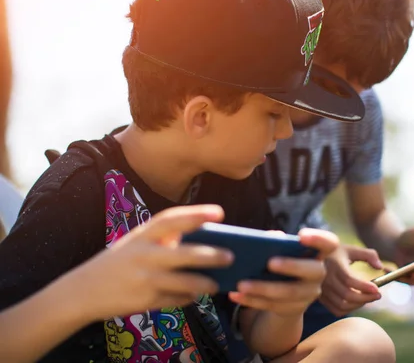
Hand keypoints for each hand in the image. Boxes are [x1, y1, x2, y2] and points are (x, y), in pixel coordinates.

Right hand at [66, 205, 233, 320]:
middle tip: (231, 256)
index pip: (172, 220)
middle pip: (186, 254)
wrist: (82, 291)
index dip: (196, 214)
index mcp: (141, 236)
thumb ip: (161, 239)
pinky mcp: (145, 301)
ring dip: (205, 283)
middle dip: (211, 256)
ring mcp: (145, 279)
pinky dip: (188, 298)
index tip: (219, 213)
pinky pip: (176, 299)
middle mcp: (144, 255)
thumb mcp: (134, 243)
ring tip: (217, 284)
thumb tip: (200, 239)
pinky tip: (194, 296)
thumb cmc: (118, 262)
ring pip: (186, 282)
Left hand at [228, 228, 338, 316]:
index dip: (319, 239)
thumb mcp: (280, 251)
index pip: (329, 244)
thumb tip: (272, 236)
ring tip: (241, 283)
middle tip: (269, 262)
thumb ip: (277, 242)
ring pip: (288, 293)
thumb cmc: (282, 262)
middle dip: (291, 266)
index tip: (301, 235)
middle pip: (313, 271)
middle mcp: (318, 275)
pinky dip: (252, 300)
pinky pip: (272, 306)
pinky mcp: (293, 309)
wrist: (285, 294)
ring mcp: (308, 295)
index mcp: (317, 254)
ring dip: (263, 288)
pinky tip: (236, 295)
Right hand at [319, 245, 382, 316]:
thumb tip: (380, 267)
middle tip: (378, 295)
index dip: (364, 286)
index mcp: (334, 264)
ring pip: (342, 305)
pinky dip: (349, 310)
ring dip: (359, 305)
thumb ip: (369, 255)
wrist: (312, 258)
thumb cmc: (337, 253)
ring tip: (368, 298)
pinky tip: (356, 302)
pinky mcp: (320, 298)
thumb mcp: (352, 249)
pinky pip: (336, 310)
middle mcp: (326, 278)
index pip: (349, 279)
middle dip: (366, 298)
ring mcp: (322, 289)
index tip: (377, 289)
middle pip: (347, 295)